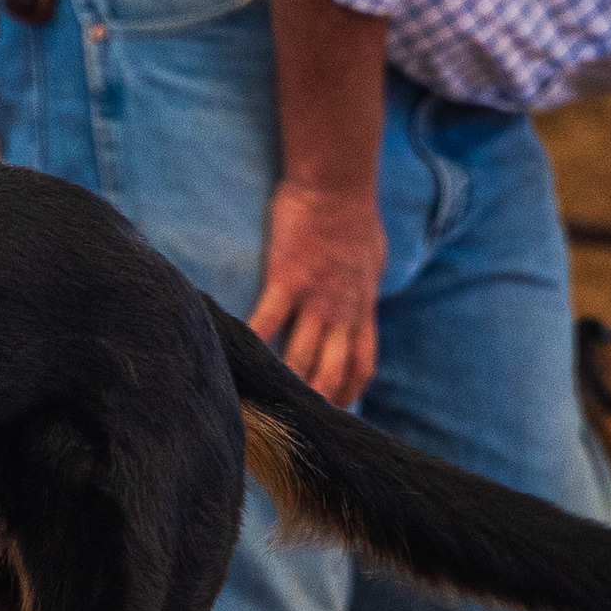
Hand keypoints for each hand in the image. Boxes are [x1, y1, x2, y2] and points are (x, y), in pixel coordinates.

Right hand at [248, 175, 385, 405]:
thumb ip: (363, 288)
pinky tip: (237, 361)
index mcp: (361, 309)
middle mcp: (341, 311)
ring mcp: (314, 297)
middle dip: (315, 403)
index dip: (348, 395)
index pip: (361, 366)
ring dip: (285, 384)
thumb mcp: (372, 261)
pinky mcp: (286, 278)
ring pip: (300, 356)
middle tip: (296, 427)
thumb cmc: (354, 218)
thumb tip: (364, 297)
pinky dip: (252, 343)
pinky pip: (267, 320)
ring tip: (266, 407)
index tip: (333, 414)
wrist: (336, 184)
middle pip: (330, 371)